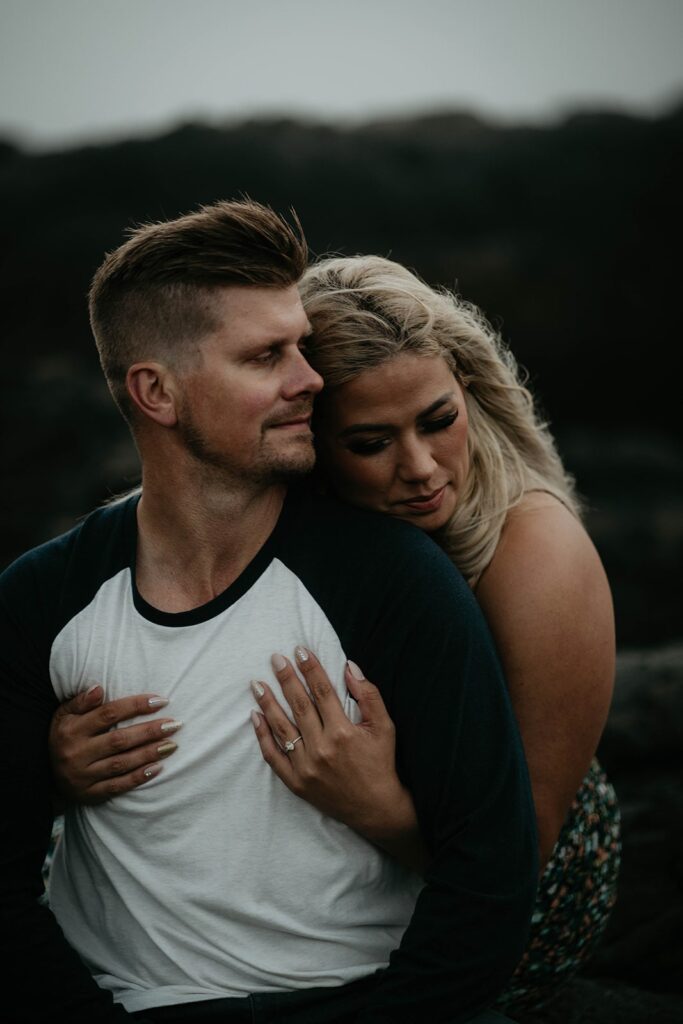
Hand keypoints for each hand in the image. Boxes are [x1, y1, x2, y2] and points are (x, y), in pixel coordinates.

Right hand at [49, 685, 182, 803]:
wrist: (45, 775)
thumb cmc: (64, 736)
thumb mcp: (64, 715)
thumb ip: (82, 701)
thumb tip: (100, 687)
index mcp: (70, 729)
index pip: (108, 714)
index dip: (136, 706)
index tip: (161, 701)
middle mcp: (76, 753)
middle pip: (119, 740)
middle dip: (149, 731)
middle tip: (175, 724)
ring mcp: (82, 776)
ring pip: (121, 764)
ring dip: (149, 754)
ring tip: (172, 744)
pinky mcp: (89, 795)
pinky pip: (118, 786)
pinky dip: (138, 778)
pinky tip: (158, 768)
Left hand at [251, 647, 424, 869]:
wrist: (375, 809)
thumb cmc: (381, 763)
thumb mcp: (385, 727)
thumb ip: (369, 695)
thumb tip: (350, 667)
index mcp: (343, 732)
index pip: (322, 691)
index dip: (310, 669)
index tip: (299, 650)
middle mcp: (322, 748)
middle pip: (299, 705)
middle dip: (286, 679)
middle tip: (275, 658)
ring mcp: (306, 767)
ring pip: (282, 728)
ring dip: (268, 703)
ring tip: (257, 684)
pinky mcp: (296, 783)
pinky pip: (273, 756)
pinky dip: (263, 736)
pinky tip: (255, 717)